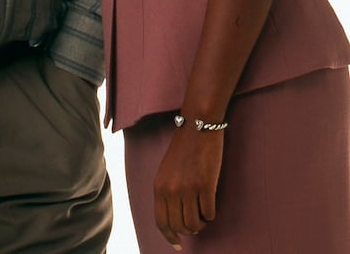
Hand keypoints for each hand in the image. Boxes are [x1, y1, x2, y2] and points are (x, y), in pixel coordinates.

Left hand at [153, 124, 223, 248]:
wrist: (197, 129)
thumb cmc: (183, 151)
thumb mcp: (166, 172)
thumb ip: (167, 193)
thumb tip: (175, 218)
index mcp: (159, 187)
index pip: (161, 221)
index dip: (169, 236)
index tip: (177, 244)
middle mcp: (171, 190)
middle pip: (179, 225)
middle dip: (189, 231)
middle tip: (197, 226)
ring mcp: (188, 189)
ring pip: (195, 223)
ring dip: (201, 224)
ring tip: (204, 217)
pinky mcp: (206, 185)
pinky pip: (209, 212)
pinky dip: (211, 215)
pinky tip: (211, 208)